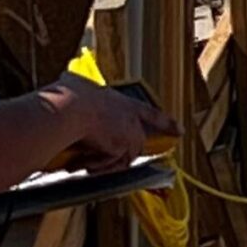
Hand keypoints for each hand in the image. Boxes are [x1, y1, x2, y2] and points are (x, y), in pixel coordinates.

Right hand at [44, 74, 178, 174]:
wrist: (71, 107)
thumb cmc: (71, 95)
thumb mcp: (81, 85)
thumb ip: (81, 87)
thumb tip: (66, 80)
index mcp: (126, 103)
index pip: (152, 114)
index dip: (168, 123)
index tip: (181, 131)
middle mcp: (132, 120)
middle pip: (137, 144)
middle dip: (120, 153)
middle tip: (101, 157)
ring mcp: (129, 135)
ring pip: (124, 159)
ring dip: (104, 163)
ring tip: (84, 162)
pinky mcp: (120, 148)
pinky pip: (110, 165)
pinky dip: (95, 166)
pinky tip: (81, 163)